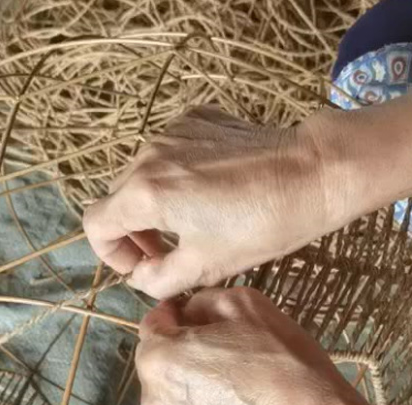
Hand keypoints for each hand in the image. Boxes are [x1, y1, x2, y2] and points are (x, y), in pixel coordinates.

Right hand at [83, 106, 356, 298]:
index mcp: (145, 193)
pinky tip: (216, 191)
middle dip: (136, 231)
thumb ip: (161, 278)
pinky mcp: (200, 118)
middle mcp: (149, 154)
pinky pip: (172, 151)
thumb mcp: (209, 265)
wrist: (315, 173)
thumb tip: (141, 278)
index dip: (113, 254)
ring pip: (145, 174)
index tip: (145, 266)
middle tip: (172, 253)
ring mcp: (174, 131)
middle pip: (119, 198)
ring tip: (197, 224)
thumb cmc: (265, 223)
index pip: (96, 226)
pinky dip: (181, 174)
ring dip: (158, 203)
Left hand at [136, 286, 380, 404]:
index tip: (215, 316)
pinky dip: (211, 404)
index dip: (183, 311)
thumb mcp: (247, 303)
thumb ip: (205, 298)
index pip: (154, 321)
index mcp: (158, 358)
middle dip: (187, 346)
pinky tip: (245, 401)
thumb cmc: (281, 361)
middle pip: (162, 358)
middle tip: (234, 344)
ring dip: (198, 376)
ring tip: (241, 375)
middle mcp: (154, 399)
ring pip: (178, 388)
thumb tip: (191, 310)